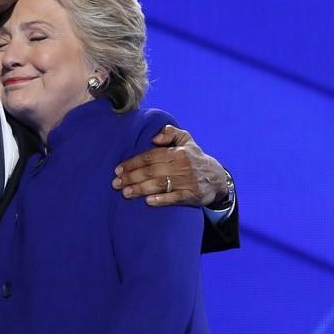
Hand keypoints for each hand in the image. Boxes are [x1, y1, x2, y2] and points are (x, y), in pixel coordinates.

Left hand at [112, 124, 228, 207]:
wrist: (217, 179)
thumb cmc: (195, 158)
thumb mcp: (186, 139)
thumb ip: (170, 132)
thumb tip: (155, 136)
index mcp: (177, 152)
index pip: (150, 156)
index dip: (133, 163)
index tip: (118, 169)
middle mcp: (181, 165)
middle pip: (152, 171)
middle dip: (132, 177)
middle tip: (116, 183)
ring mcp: (187, 181)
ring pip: (160, 184)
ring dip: (141, 189)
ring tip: (126, 193)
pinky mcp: (191, 195)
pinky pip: (175, 198)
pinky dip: (162, 200)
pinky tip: (148, 201)